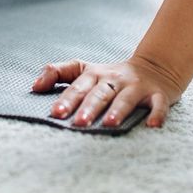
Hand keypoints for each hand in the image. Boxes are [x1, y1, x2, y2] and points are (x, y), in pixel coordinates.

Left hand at [32, 56, 184, 127]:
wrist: (154, 67)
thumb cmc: (111, 75)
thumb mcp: (84, 70)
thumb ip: (57, 73)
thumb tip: (34, 86)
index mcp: (94, 74)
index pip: (78, 86)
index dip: (66, 99)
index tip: (55, 113)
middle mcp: (114, 79)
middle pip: (99, 93)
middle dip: (88, 107)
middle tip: (77, 123)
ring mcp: (136, 86)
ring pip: (125, 98)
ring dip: (118, 111)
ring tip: (109, 124)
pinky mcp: (158, 94)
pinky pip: (158, 104)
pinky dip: (157, 114)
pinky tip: (152, 126)